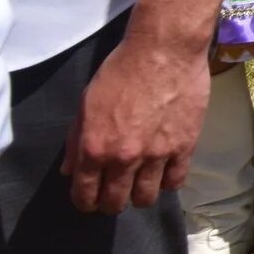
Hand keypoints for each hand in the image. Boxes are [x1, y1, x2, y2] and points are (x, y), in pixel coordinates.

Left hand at [63, 28, 211, 212]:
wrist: (164, 50)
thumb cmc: (121, 70)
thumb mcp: (86, 103)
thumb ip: (76, 141)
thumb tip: (69, 171)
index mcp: (94, 148)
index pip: (84, 195)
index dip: (85, 202)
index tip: (90, 199)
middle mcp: (123, 158)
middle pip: (115, 203)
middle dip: (111, 203)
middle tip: (115, 194)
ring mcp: (156, 155)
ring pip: (146, 198)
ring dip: (139, 196)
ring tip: (141, 185)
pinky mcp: (184, 147)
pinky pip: (175, 182)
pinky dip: (168, 182)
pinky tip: (165, 172)